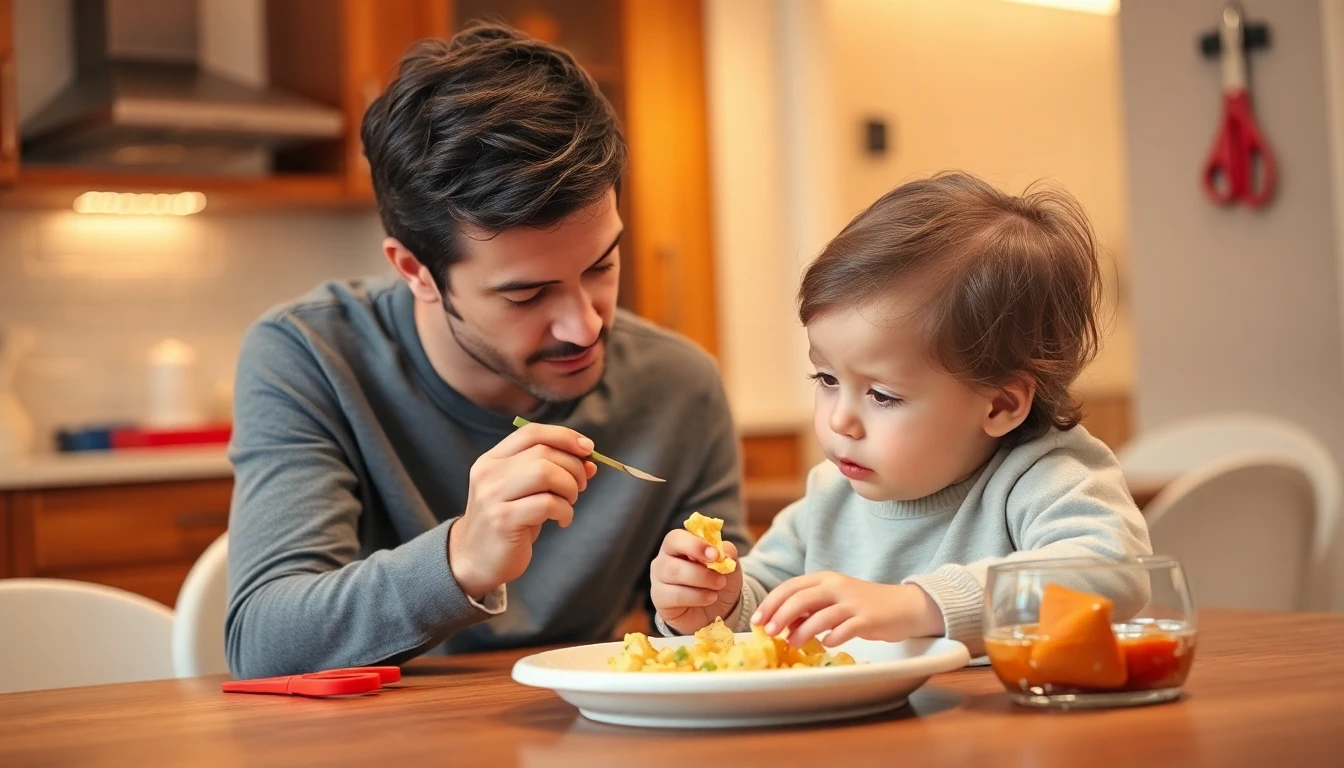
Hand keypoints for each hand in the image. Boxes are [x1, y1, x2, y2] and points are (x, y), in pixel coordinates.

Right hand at [449, 422, 597, 598]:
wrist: (475, 559)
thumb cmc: (508, 522)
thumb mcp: (527, 491)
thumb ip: (553, 472)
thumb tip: (590, 461)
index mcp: (492, 459)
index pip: (531, 432)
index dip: (565, 436)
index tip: (587, 449)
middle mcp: (488, 473)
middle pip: (543, 452)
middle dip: (573, 467)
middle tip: (580, 487)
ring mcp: (493, 496)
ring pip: (545, 473)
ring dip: (569, 487)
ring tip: (568, 503)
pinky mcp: (503, 520)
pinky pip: (547, 504)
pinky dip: (565, 510)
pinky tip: (562, 520)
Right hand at [650, 530, 742, 634]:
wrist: (717, 611)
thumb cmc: (717, 581)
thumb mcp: (729, 566)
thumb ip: (728, 553)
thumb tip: (724, 550)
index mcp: (678, 545)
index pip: (676, 538)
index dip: (695, 545)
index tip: (715, 555)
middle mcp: (663, 559)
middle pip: (672, 558)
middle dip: (701, 569)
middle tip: (721, 579)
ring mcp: (659, 579)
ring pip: (673, 574)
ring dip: (701, 582)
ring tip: (717, 589)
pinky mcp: (660, 598)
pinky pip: (674, 595)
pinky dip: (696, 597)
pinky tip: (709, 599)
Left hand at [751, 572, 944, 647]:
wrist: (905, 606)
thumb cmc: (864, 604)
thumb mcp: (834, 600)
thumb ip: (810, 608)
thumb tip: (782, 623)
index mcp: (825, 578)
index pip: (791, 587)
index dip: (771, 603)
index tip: (757, 620)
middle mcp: (837, 586)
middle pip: (801, 598)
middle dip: (780, 616)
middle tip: (768, 632)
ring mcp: (853, 602)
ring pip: (820, 615)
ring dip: (801, 631)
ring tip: (791, 643)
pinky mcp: (868, 619)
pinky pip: (845, 629)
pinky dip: (831, 638)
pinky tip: (825, 644)